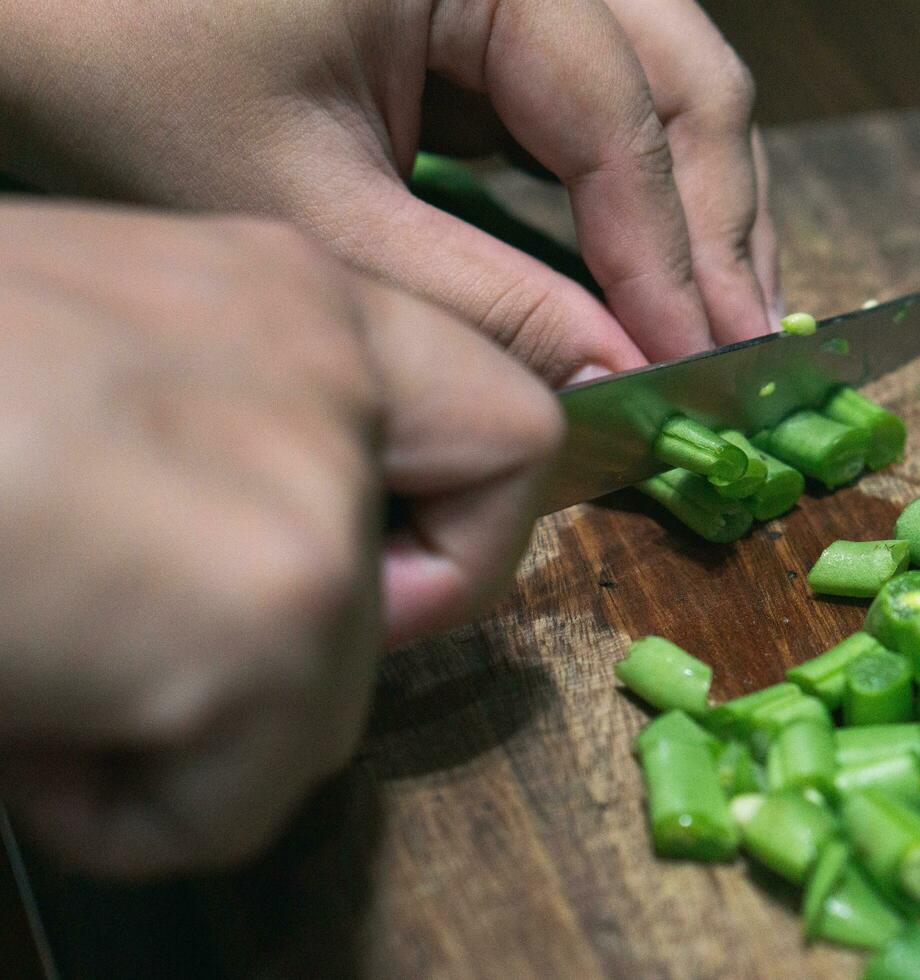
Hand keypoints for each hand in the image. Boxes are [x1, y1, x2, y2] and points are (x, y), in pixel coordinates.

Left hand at [0, 0, 781, 385]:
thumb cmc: (123, 67)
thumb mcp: (310, 203)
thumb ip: (478, 294)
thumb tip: (610, 376)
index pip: (620, 113)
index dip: (672, 250)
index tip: (709, 362)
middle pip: (680, 74)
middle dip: (715, 220)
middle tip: (744, 347)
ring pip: (657, 78)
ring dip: (692, 200)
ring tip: (720, 316)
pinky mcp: (482, 7)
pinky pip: (593, 93)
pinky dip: (626, 185)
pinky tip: (646, 267)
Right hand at [0, 201, 561, 874]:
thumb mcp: (91, 370)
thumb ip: (220, 433)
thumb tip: (296, 577)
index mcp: (281, 290)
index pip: (493, 401)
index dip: (462, 509)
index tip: (391, 569)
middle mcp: (325, 359)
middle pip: (494, 497)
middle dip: (411, 602)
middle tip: (259, 644)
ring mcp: (314, 487)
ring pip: (343, 690)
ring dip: (207, 729)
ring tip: (54, 682)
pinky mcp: (272, 617)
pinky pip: (247, 794)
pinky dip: (143, 811)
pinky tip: (34, 737)